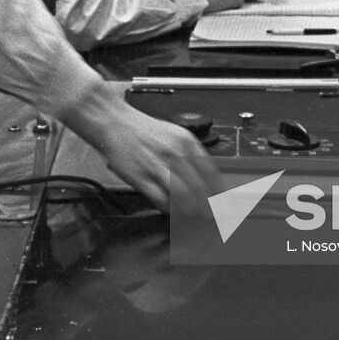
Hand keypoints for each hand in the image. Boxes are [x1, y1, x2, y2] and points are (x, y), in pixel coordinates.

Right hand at [62, 89, 221, 216]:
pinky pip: (161, 200)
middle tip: (211, 217)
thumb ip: (190, 156)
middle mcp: (174, 153)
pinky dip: (169, 209)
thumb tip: (207, 181)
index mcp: (186, 142)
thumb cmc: (144, 131)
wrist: (115, 123)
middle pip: (200, 189)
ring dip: (190, 210)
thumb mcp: (174, 135)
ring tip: (193, 216)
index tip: (223, 205)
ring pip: (183, 197)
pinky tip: (170, 209)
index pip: (211, 173)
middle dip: (208, 207)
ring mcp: (157, 166)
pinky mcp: (140, 177)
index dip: (219, 194)